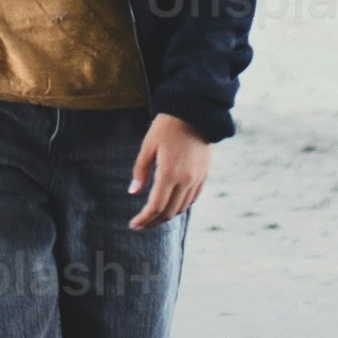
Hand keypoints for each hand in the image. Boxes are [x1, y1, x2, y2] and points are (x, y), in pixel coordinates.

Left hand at [126, 115, 213, 230]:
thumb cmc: (167, 126)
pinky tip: (172, 207)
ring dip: (167, 216)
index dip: (144, 219)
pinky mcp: (204, 174)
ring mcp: (197, 178)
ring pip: (182, 207)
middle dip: (153, 221)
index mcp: (169, 173)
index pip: (156, 206)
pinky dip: (181, 206)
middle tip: (140, 225)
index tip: (134, 225)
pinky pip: (193, 198)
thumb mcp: (148, 145)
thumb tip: (133, 193)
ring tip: (153, 218)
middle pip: (169, 212)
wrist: (196, 112)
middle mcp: (185, 179)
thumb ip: (141, 171)